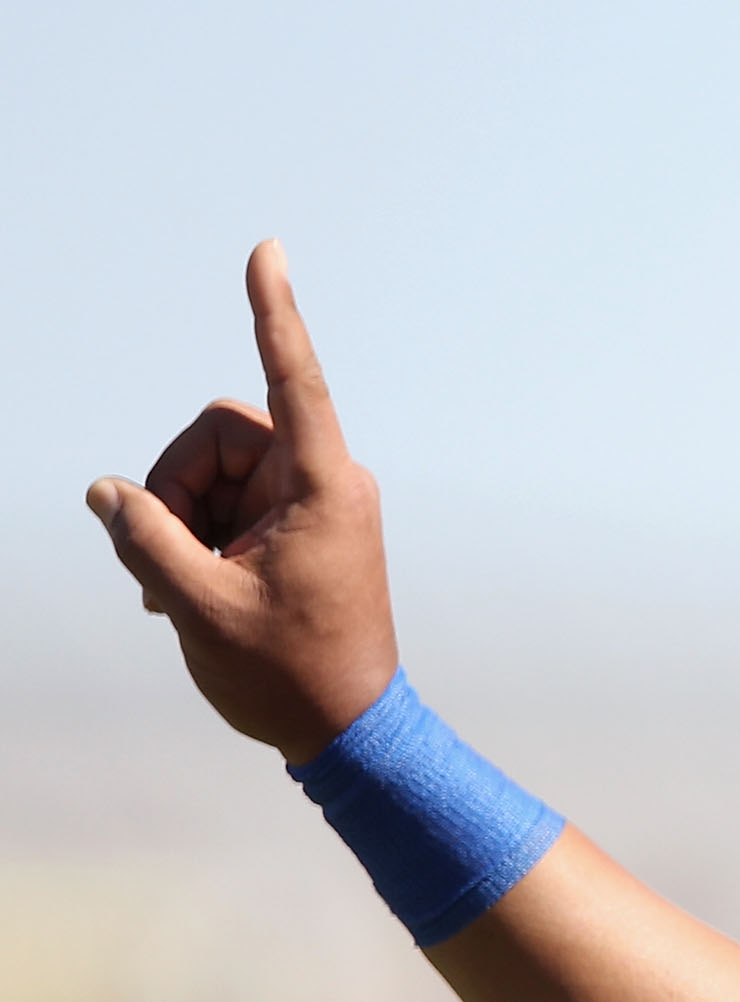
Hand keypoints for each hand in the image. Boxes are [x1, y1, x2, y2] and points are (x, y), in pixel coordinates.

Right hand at [85, 241, 398, 764]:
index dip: (272, 312)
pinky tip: (185, 594)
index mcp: (323, 486)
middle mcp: (326, 481)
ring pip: (212, 470)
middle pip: (217, 434)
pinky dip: (196, 536)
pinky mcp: (301, 527)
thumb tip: (108, 492)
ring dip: (180, 520)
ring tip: (182, 593)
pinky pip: (228, 502)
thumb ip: (145, 538)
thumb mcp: (198, 606)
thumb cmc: (290, 675)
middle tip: (163, 562)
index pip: (292, 379)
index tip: (267, 251)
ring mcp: (315, 503)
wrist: (348, 731)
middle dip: (175, 485)